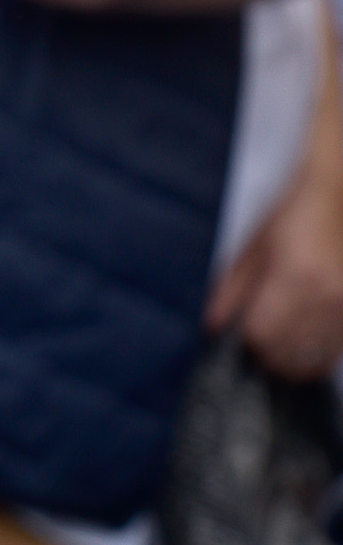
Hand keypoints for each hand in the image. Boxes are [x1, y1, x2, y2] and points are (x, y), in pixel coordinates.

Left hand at [208, 66, 342, 380]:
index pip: (262, 336)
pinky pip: (337, 346)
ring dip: (296, 354)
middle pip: (291, 353)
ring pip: (317, 356)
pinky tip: (308, 329)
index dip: (247, 342)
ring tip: (284, 335)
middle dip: (270, 352)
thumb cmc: (294, 212)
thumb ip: (231, 289)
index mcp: (294, 277)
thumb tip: (213, 326)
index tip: (241, 335)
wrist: (340, 188)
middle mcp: (327, 295)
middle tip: (261, 338)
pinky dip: (320, 348)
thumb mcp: (253, 245)